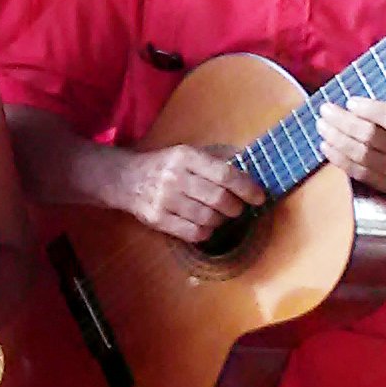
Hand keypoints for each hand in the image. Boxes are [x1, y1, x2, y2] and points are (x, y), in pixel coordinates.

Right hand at [124, 144, 263, 244]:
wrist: (126, 179)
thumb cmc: (164, 166)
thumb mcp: (186, 154)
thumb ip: (214, 163)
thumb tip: (249, 176)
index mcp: (186, 156)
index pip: (225, 174)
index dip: (247, 188)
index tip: (259, 197)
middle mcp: (175, 177)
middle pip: (218, 199)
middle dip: (236, 208)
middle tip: (237, 209)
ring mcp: (165, 200)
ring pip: (208, 218)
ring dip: (221, 221)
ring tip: (220, 216)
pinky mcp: (158, 219)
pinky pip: (193, 233)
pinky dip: (206, 232)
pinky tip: (205, 226)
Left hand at [318, 96, 385, 204]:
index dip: (370, 109)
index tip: (351, 101)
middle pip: (371, 137)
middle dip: (344, 122)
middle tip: (326, 110)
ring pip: (361, 155)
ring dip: (337, 139)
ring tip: (321, 126)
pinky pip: (359, 173)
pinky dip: (339, 160)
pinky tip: (326, 147)